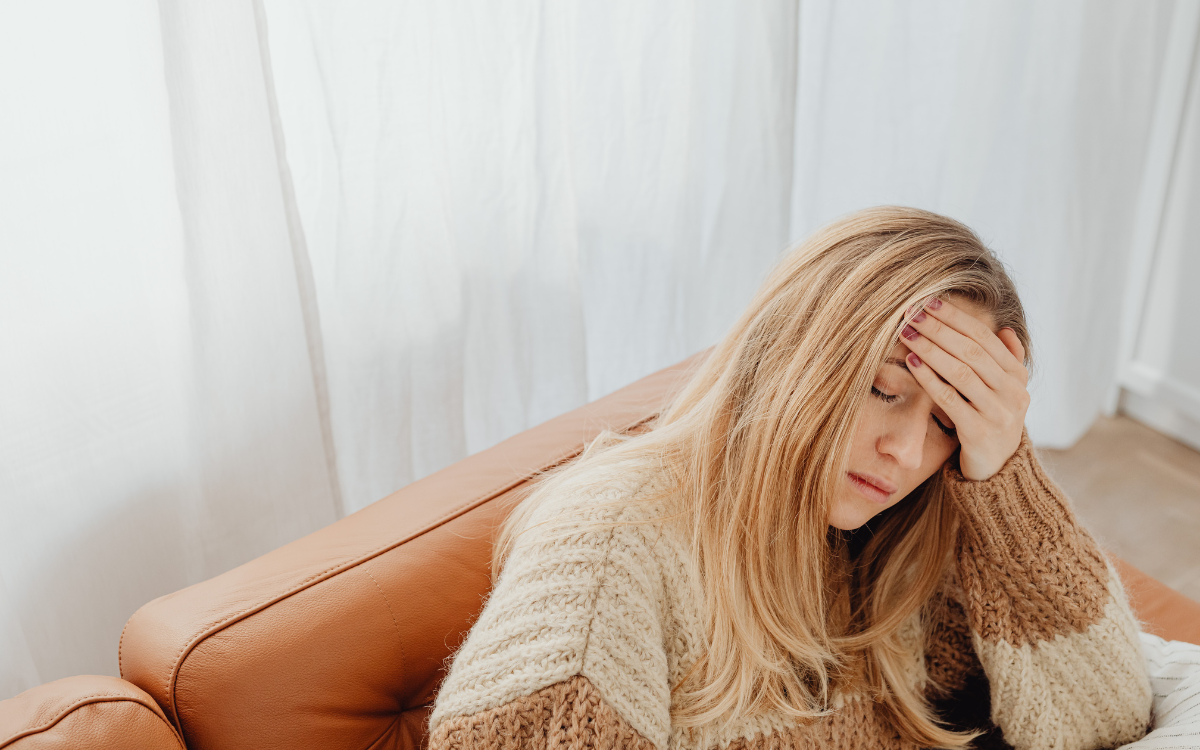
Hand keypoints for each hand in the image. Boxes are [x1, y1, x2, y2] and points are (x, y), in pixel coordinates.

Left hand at [900, 297, 1029, 480]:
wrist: (998, 470)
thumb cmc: (992, 422)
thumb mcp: (1005, 392)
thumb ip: (1008, 361)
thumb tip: (1006, 329)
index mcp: (1017, 376)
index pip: (984, 338)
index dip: (956, 318)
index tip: (929, 301)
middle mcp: (1013, 392)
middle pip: (971, 351)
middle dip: (938, 329)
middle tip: (911, 313)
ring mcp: (998, 412)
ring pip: (961, 372)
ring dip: (931, 349)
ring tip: (907, 333)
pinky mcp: (979, 432)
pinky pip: (950, 399)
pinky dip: (929, 378)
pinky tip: (911, 363)